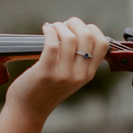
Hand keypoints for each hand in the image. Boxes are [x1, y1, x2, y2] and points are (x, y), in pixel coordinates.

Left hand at [1, 17, 109, 132]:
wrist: (29, 109)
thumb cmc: (46, 88)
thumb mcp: (71, 77)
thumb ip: (78, 60)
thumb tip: (76, 29)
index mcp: (88, 74)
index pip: (103, 44)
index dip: (92, 29)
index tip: (77, 28)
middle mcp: (79, 75)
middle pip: (88, 36)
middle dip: (75, 23)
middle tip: (63, 25)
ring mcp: (63, 74)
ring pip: (70, 38)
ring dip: (60, 26)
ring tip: (52, 28)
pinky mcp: (45, 72)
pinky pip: (52, 44)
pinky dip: (49, 32)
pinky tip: (45, 30)